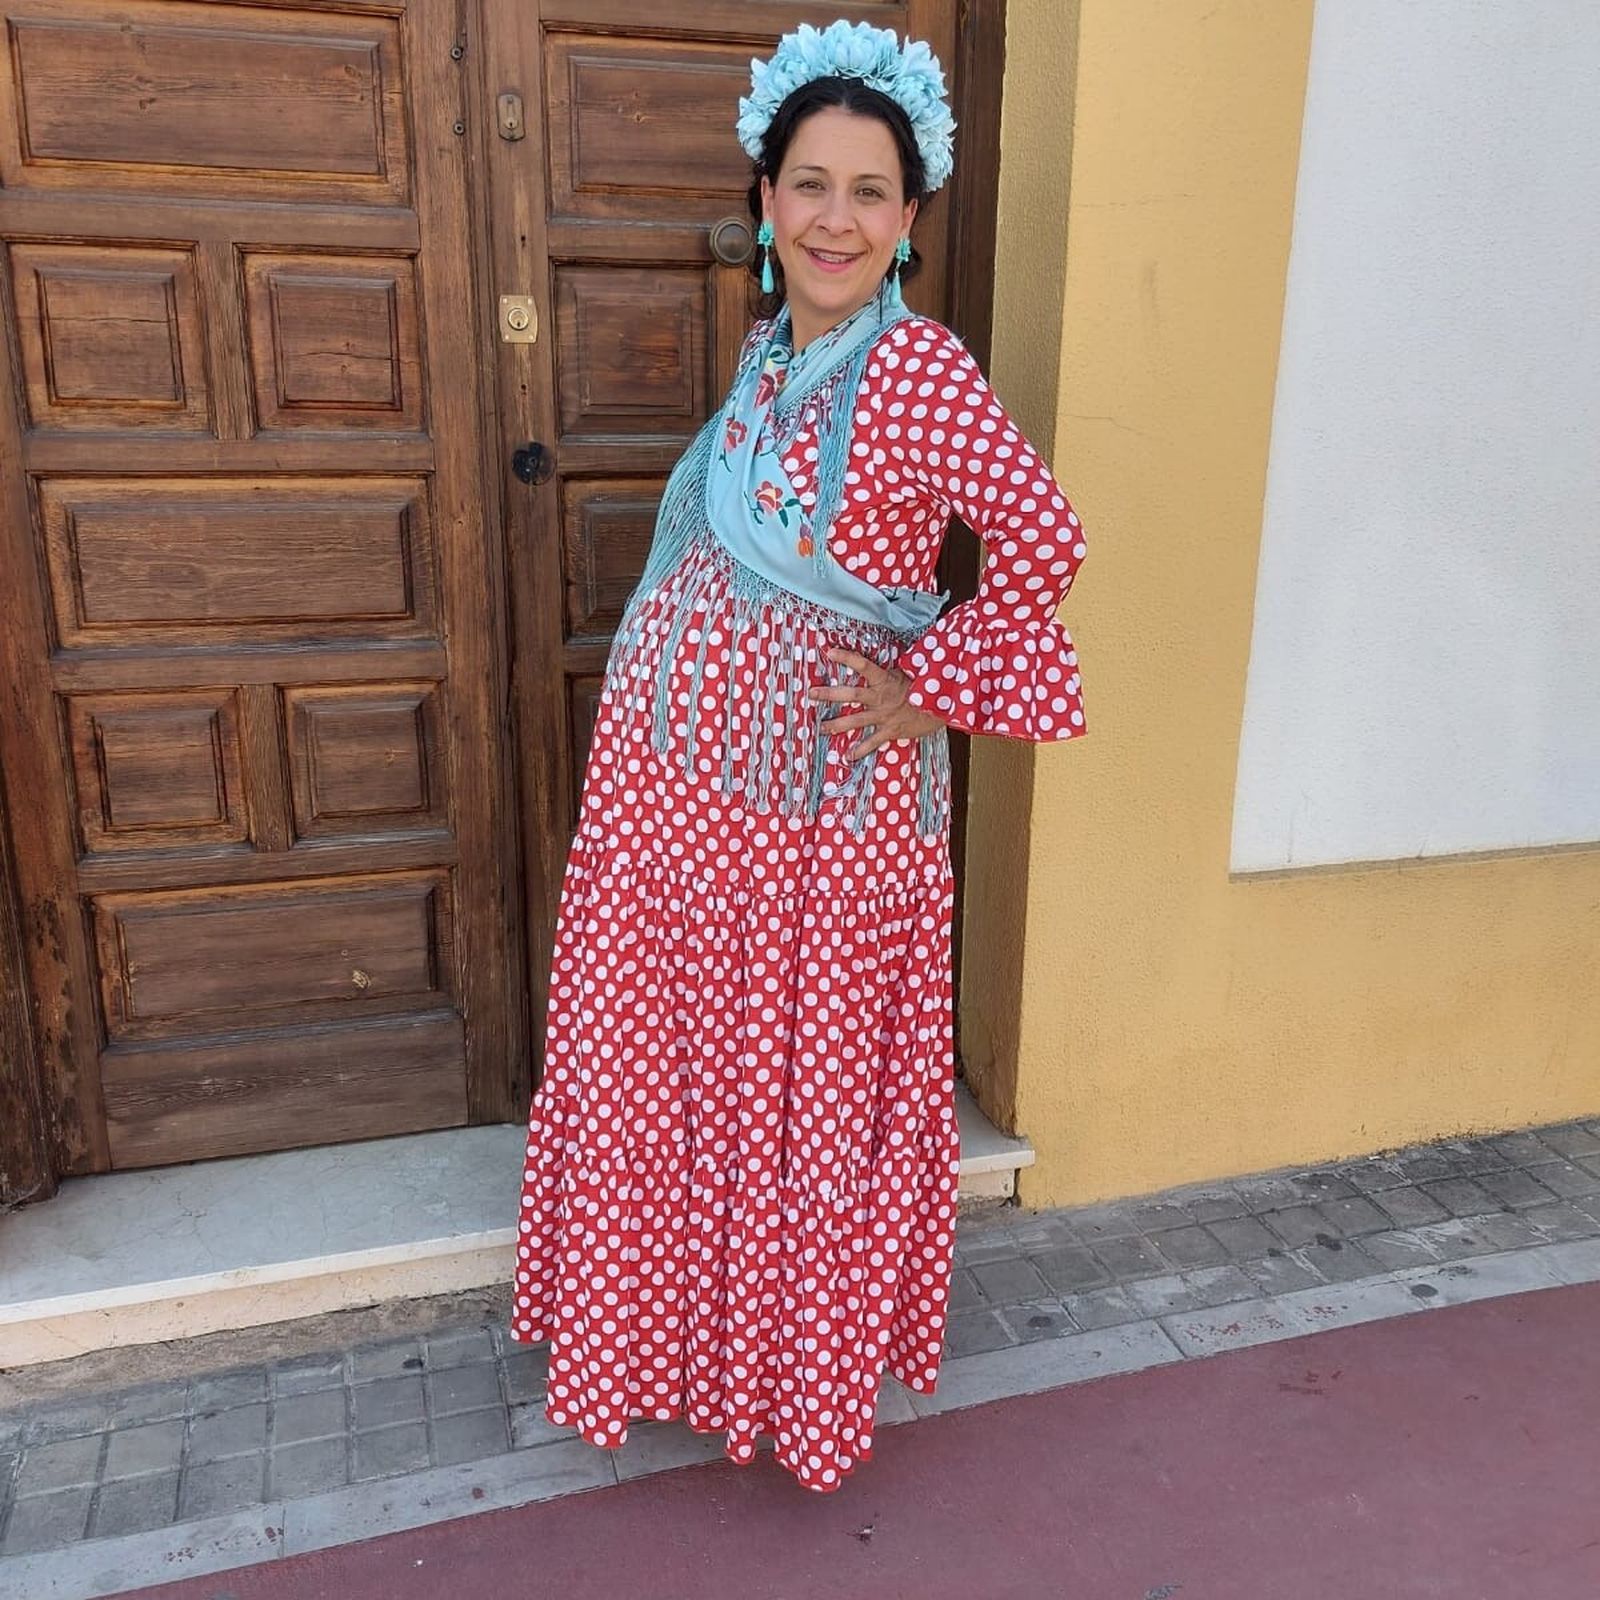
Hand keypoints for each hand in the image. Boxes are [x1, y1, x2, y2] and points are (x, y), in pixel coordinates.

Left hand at [809, 646, 946, 761]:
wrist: (942, 708)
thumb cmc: (926, 688)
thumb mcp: (911, 673)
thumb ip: (895, 669)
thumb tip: (891, 656)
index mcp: (885, 680)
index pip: (862, 665)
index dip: (846, 657)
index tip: (828, 651)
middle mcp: (880, 698)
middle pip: (850, 694)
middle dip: (829, 694)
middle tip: (811, 693)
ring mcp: (884, 716)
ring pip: (855, 721)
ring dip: (836, 725)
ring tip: (821, 728)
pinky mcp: (891, 731)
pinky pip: (872, 742)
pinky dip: (860, 750)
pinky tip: (848, 756)